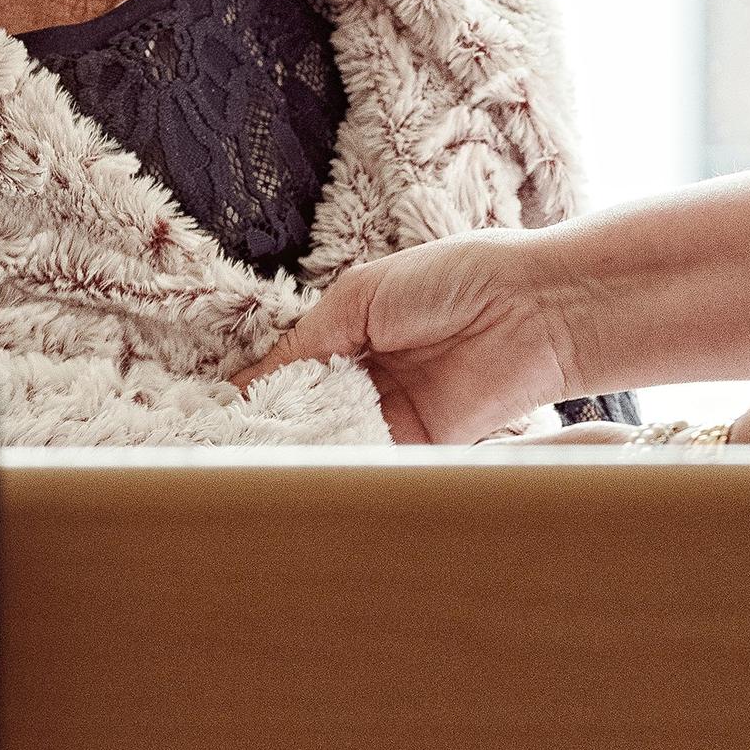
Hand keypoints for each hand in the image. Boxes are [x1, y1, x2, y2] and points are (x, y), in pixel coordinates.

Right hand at [241, 236, 584, 446]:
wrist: (535, 309)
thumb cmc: (454, 279)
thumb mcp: (359, 297)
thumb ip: (303, 344)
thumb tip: (243, 385)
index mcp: (353, 333)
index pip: (291, 371)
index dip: (258, 391)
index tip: (214, 414)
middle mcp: (370, 377)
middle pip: (308, 412)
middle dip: (274, 427)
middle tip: (226, 448)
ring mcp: (395, 415)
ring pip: (334, 441)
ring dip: (303, 449)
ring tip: (256, 462)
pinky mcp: (423, 447)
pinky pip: (372, 463)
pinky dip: (342, 466)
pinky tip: (308, 470)